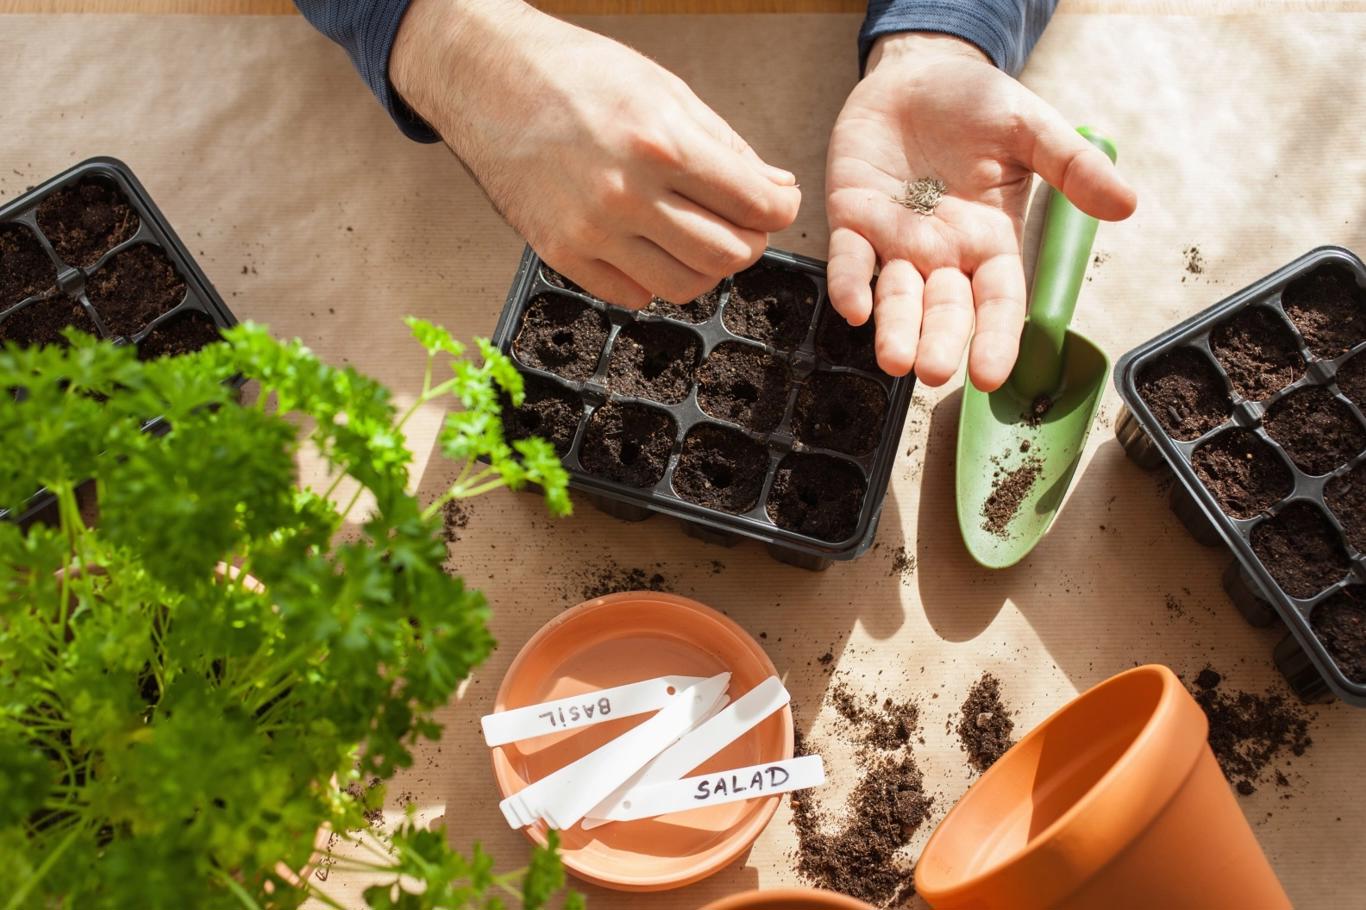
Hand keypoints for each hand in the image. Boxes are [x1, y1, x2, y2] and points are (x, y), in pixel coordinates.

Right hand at [391, 0, 800, 308]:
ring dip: (704, 268)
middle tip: (741, 225)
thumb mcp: (664, 89)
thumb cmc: (573, 74)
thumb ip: (724, 145)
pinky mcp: (560, 253)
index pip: (756, 205)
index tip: (777, 204)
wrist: (486, 79)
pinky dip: (652, 278)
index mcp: (662, 143)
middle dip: (749, 242)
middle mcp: (627, 194)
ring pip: (684, 286)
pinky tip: (648, 246)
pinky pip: (632, 294)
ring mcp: (591, 231)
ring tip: (696, 238)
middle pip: (728, 255)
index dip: (780, 209)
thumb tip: (773, 188)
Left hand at [825, 33, 1136, 388]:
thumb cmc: (978, 103)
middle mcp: (942, 252)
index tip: (992, 376)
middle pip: (943, 309)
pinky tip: (852, 308)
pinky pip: (849, 259)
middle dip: (938, 342)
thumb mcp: (1032, 129)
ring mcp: (895, 240)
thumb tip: (1126, 205)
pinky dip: (849, 284)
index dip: (995, 338)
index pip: (997, 300)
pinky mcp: (853, 218)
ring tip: (894, 360)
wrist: (919, 70)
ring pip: (895, 296)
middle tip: (934, 373)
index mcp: (990, 241)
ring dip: (894, 329)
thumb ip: (1073, 168)